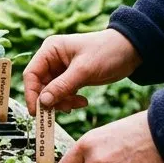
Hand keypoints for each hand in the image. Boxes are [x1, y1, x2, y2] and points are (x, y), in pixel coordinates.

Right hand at [23, 29, 141, 112]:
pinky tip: (83, 102)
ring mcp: (61, 69)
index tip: (36, 111)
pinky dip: (70, 100)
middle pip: (40, 85)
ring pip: (51, 92)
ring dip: (62, 102)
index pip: (32, 74)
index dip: (32, 93)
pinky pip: (63, 93)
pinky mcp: (71, 77)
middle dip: (50, 100)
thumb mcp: (84, 70)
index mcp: (50, 50)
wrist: (131, 50)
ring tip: (78, 104)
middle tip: (63, 111)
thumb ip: (62, 86)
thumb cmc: (107, 52)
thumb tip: (43, 102)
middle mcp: (52, 59)